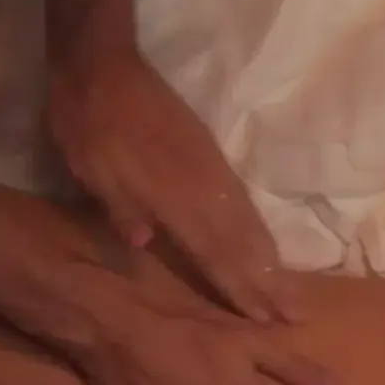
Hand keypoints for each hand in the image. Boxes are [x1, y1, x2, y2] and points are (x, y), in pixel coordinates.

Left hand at [47, 46, 302, 324]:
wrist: (104, 64)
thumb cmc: (88, 122)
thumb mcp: (88, 166)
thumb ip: (119, 205)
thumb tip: (141, 243)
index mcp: (173, 196)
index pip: (213, 252)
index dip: (238, 287)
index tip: (265, 319)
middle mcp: (204, 189)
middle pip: (243, 245)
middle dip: (270, 283)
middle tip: (296, 316)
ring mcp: (213, 173)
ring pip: (250, 226)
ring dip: (272, 262)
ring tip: (292, 292)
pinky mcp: (212, 159)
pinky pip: (245, 205)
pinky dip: (260, 233)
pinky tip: (267, 248)